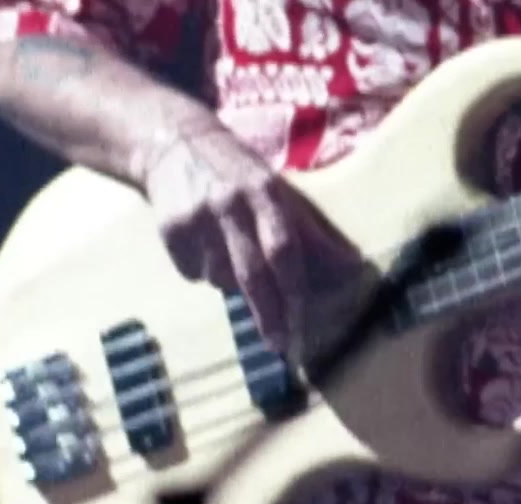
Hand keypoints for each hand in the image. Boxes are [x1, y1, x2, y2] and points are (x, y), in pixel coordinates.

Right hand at [140, 120, 356, 353]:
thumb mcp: (276, 188)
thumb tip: (350, 267)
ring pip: (223, 278)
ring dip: (234, 282)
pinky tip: (203, 244)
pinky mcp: (170, 231)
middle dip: (268, 313)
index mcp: (264, 191)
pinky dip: (205, 271)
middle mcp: (230, 203)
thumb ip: (308, 229)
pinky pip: (195, 273)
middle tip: (280, 344)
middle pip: (252, 272)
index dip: (294, 288)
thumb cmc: (238, 171)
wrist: (174, 141)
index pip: (283, 247)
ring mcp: (196, 218)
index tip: (302, 323)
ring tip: (229, 252)